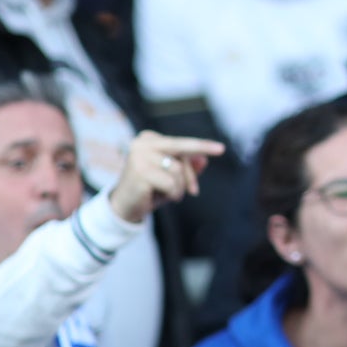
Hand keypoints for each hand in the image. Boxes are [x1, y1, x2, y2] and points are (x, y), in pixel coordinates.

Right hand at [108, 132, 224, 223]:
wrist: (125, 208)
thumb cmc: (150, 189)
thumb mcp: (172, 177)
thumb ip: (186, 167)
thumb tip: (203, 160)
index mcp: (149, 139)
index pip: (181, 143)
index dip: (201, 147)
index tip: (221, 149)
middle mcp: (142, 143)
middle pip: (182, 151)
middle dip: (193, 167)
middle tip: (202, 180)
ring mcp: (139, 156)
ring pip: (177, 170)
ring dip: (178, 187)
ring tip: (166, 194)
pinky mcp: (139, 172)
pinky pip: (170, 183)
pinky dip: (171, 194)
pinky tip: (158, 197)